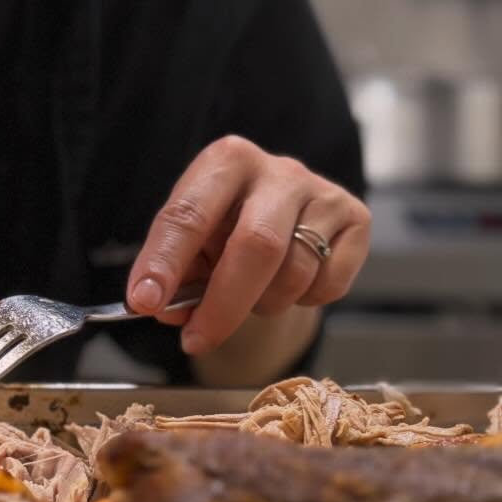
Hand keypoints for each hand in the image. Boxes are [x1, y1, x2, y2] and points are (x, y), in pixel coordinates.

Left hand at [126, 135, 370, 358]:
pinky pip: (329, 283)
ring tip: (250, 297)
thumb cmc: (228, 227)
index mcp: (226, 161)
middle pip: (256, 245)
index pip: (189, 215)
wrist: (286, 216)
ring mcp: (323, 192)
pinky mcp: (357, 218)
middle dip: (223, 303)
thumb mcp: (193, 243)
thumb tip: (166, 309)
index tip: (144, 302)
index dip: (164, 262)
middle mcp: (278, 170)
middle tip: (195, 339)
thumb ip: (177, 273)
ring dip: (263, 305)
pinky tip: (290, 284)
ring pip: (294, 272)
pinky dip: (304, 301)